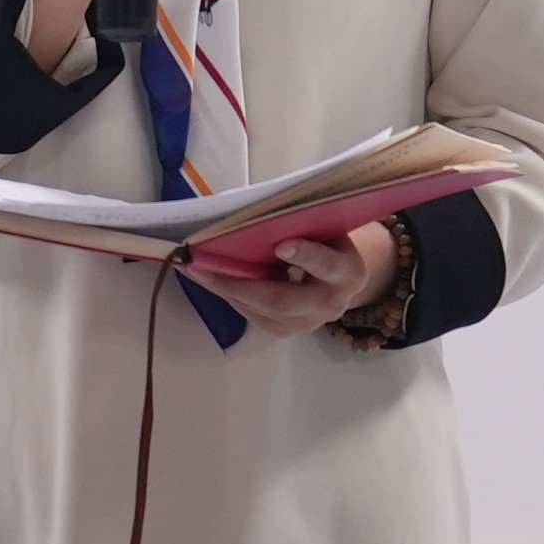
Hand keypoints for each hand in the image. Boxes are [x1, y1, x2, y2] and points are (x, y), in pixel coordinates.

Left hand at [200, 218, 399, 341]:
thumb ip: (304, 224)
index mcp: (348, 272)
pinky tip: (208, 279)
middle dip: (242, 284)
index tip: (280, 246)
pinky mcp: (285, 331)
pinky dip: (230, 295)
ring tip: (195, 271)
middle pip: (284, 300)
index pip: (327, 265)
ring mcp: (307, 323)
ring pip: (262, 311)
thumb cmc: (328, 241)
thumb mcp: (326, 228)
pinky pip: (254, 316)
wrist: (341, 280)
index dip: (305, 256)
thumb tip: (257, 213)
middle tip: (206, 267)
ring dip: (226, 290)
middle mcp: (331, 304)